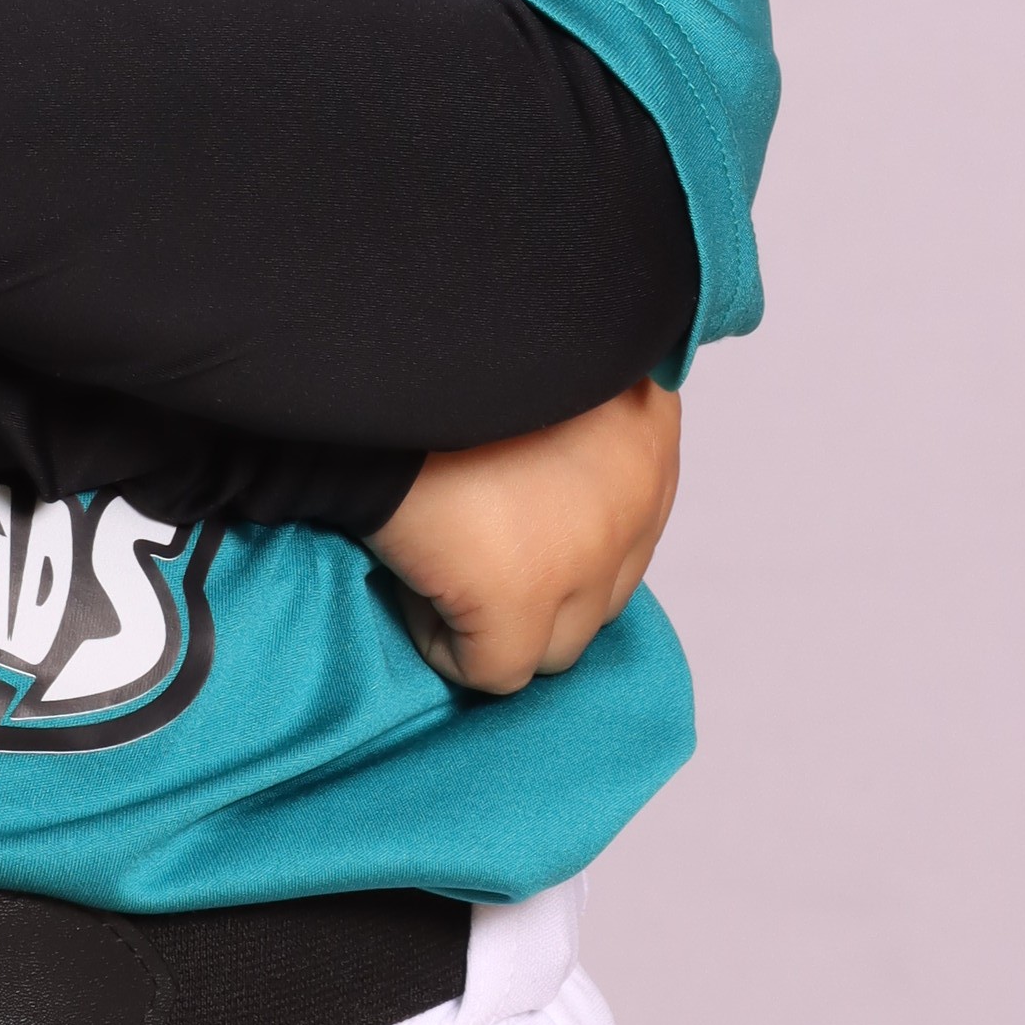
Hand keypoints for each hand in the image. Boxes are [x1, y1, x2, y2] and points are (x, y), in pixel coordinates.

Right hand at [366, 381, 680, 695]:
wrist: (376, 355)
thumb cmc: (441, 354)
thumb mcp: (538, 363)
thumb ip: (575, 422)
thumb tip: (549, 501)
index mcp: (649, 425)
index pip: (631, 530)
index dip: (562, 532)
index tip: (506, 509)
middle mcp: (638, 493)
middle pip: (600, 595)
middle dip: (538, 585)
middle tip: (465, 538)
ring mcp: (587, 554)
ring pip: (556, 644)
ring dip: (498, 621)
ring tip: (436, 563)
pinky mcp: (521, 599)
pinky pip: (495, 671)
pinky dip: (445, 644)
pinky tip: (408, 585)